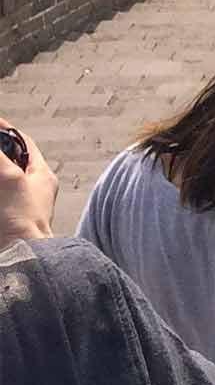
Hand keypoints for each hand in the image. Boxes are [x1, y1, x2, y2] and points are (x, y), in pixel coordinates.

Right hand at [0, 119, 56, 243]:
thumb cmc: (22, 218)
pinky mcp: (7, 216)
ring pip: (4, 177)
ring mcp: (18, 203)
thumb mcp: (8, 176)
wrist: (19, 254)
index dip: (4, 130)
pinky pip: (2, 195)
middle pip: (9, 160)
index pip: (23, 143)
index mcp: (41, 175)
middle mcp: (31, 188)